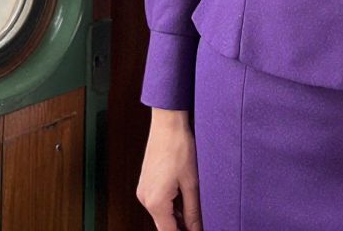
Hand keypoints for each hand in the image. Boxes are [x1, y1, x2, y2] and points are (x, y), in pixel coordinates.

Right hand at [136, 108, 202, 229]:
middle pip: (163, 224)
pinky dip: (170, 204)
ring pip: (161, 213)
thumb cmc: (179, 147)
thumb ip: (193, 211)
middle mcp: (145, 199)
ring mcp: (143, 190)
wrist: (167, 122)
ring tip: (194, 211)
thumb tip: (196, 229)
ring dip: (176, 216)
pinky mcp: (146, 182)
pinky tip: (184, 198)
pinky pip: (157, 201)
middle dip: (180, 227)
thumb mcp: (191, 182)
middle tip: (198, 223)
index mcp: (155, 202)